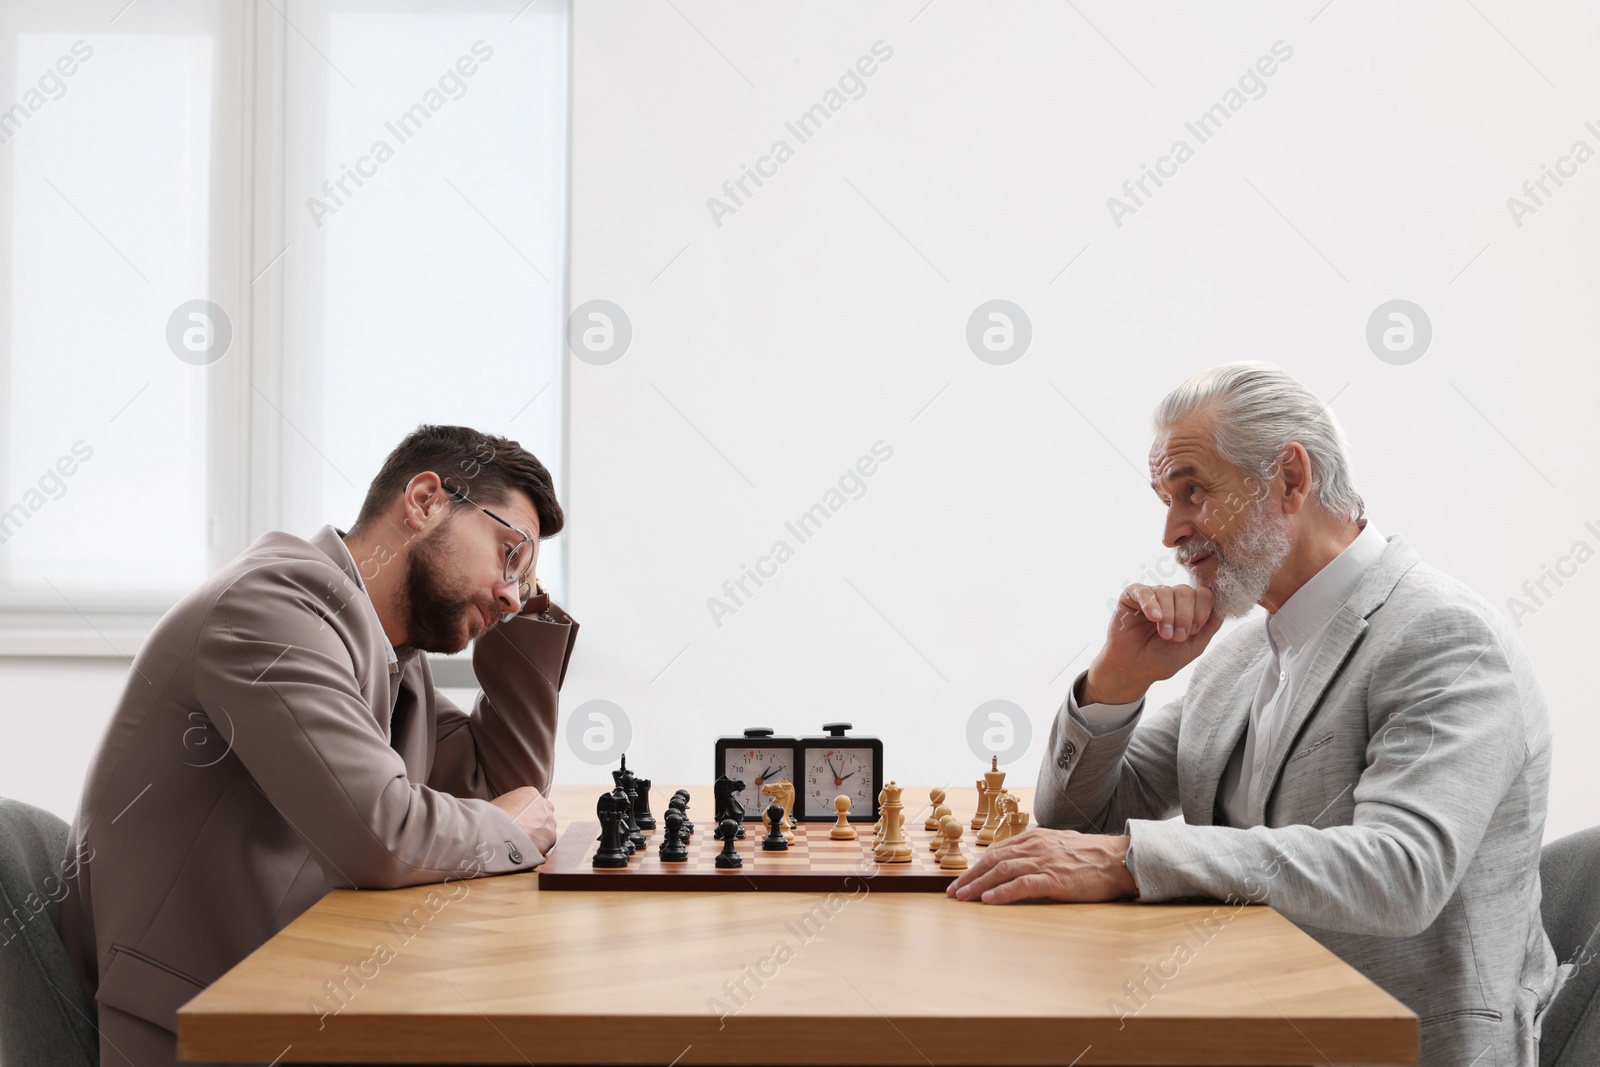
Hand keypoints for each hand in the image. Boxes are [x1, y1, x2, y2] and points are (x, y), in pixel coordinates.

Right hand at [489, 786, 556, 856]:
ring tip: (521, 846)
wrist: (495, 830)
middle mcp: (544, 805)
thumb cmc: (490, 817)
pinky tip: (524, 851)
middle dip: (534, 826)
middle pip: (542, 817)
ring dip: (536, 838)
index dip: (525, 817)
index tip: (519, 824)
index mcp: (530, 793)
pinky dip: (537, 849)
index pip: (532, 805)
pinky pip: (545, 845)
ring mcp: (549, 821)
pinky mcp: (550, 837)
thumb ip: (510, 808)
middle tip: (521, 836)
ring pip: (545, 831)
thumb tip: (506, 817)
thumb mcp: (500, 804)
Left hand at [946, 828, 1136, 903]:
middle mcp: (1035, 846)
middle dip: (970, 876)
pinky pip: (1022, 884)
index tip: (962, 879)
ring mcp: (1044, 862)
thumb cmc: (1091, 856)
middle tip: (953, 892)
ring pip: (1002, 870)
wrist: (1119, 859)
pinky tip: (989, 900)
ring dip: (978, 884)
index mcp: (1034, 838)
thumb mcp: (1059, 845)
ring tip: (963, 897)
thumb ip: (1038, 850)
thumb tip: (1018, 858)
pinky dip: (1002, 892)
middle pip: (993, 860)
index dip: (976, 866)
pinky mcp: (1055, 879)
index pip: (996, 851)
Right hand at [1082, 583, 1222, 704]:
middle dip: (1185, 616)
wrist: (1134, 670)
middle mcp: (1171, 598)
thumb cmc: (1161, 659)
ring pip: (1167, 591)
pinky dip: (1151, 604)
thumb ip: (1210, 626)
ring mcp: (1151, 596)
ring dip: (1168, 616)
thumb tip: (1224, 608)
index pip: (1203, 594)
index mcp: (1187, 608)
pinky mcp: (1131, 597)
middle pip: (1186, 591)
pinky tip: (1154, 618)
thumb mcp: (1193, 646)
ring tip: (1164, 634)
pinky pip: (1144, 591)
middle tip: (1177, 637)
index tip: (1193, 632)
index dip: (1201, 611)